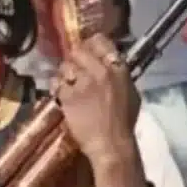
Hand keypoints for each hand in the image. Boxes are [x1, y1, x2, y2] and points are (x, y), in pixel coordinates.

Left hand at [52, 35, 144, 186]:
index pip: (100, 41)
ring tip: (68, 83)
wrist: (111, 144)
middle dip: (75, 59)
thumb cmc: (124, 123)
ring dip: (65, 73)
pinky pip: (56, 83)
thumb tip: (110, 65)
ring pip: (65, 66)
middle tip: (75, 69)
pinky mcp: (67, 96)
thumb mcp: (130, 93)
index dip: (90, 44)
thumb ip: (119, 75)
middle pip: (78, 51)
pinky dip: (57, 87)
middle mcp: (99, 71)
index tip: (87, 51)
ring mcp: (82, 83)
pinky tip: (61, 95)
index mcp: (118, 69)